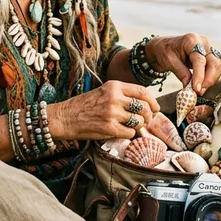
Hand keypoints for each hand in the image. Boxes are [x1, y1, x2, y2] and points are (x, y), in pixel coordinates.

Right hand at [46, 81, 160, 140]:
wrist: (65, 117)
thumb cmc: (84, 106)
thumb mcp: (103, 92)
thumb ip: (122, 95)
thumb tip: (145, 104)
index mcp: (114, 86)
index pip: (142, 91)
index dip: (153, 101)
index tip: (155, 108)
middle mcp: (115, 97)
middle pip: (144, 107)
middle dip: (148, 116)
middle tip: (145, 121)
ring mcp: (112, 113)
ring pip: (139, 121)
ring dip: (138, 126)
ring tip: (130, 126)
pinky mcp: (109, 128)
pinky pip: (130, 133)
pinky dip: (128, 135)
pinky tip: (120, 132)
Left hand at [145, 34, 220, 94]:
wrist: (164, 46)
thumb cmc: (165, 51)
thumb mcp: (168, 61)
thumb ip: (181, 73)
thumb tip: (190, 88)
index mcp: (191, 40)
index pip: (200, 60)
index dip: (200, 76)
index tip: (197, 89)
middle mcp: (204, 42)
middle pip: (215, 63)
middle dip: (209, 80)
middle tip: (199, 92)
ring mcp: (209, 49)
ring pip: (219, 66)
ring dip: (211, 80)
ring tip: (199, 89)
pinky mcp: (210, 56)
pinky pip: (216, 68)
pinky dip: (211, 78)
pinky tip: (201, 84)